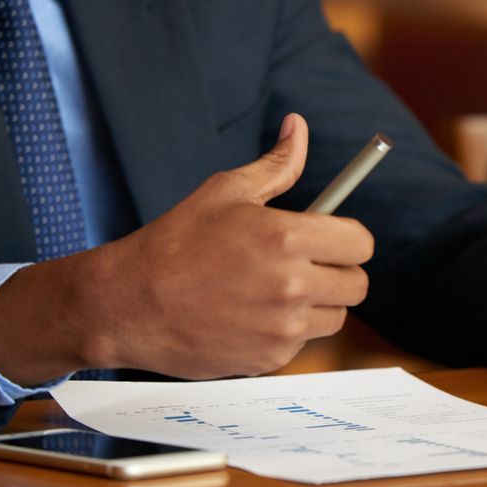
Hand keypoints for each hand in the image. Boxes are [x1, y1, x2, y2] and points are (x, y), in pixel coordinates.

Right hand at [0, 114, 374, 384]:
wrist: (125, 304)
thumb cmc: (175, 242)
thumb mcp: (226, 191)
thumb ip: (277, 164)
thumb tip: (299, 126)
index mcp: (288, 237)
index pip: (361, 244)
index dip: (348, 239)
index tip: (331, 239)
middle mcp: (292, 285)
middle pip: (356, 285)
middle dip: (337, 273)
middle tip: (304, 266)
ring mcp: (282, 328)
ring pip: (334, 317)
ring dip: (316, 305)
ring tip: (272, 291)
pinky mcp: (268, 360)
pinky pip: (302, 344)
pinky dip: (285, 332)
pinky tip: (249, 316)